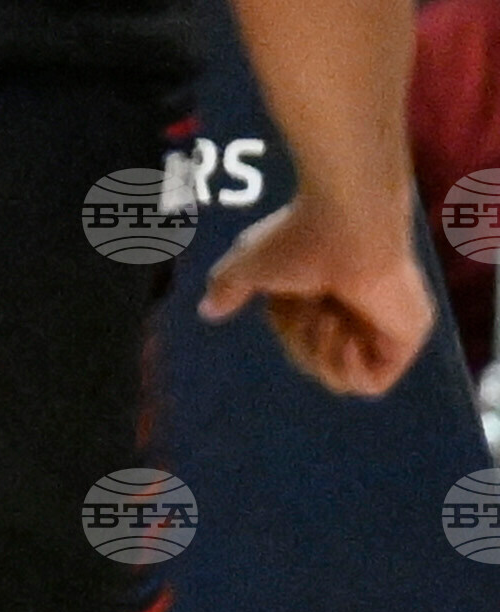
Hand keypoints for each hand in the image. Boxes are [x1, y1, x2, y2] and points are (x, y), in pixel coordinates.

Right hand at [197, 191, 438, 394]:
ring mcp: (381, 326)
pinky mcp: (404, 339)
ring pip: (340, 376)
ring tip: (332, 320)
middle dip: (303, 343)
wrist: (350, 227)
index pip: (298, 339)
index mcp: (324, 294)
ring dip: (324, 355)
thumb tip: (207, 311)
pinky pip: (373, 384)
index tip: (289, 303)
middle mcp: (354, 312)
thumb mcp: (249, 264)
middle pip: (315, 361)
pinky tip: (348, 338)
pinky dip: (352, 370)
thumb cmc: (301, 239)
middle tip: (313, 310)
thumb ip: (229, 287)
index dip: (286, 331)